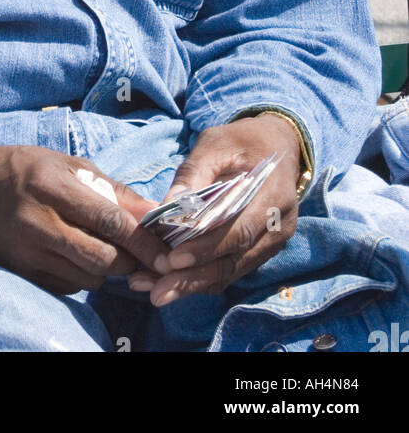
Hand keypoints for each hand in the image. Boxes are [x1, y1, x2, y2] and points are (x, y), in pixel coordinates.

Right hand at [0, 141, 165, 294]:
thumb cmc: (22, 169)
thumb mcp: (65, 164)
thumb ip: (111, 189)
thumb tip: (153, 211)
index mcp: (53, 186)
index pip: (109, 221)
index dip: (143, 240)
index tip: (167, 251)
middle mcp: (40, 223)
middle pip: (102, 259)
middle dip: (130, 261)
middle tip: (139, 254)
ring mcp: (28, 253)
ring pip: (88, 278)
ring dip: (106, 270)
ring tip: (104, 249)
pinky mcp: (22, 273)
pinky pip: (67, 287)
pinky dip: (81, 276)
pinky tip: (76, 256)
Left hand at [127, 114, 301, 306]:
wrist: (276, 145)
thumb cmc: (242, 141)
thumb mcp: (216, 143)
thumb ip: (195, 171)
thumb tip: (170, 204)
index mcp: (274, 195)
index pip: (240, 230)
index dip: (207, 248)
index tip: (173, 260)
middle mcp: (278, 226)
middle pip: (234, 260)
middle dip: (193, 278)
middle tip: (156, 291)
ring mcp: (271, 242)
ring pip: (231, 272)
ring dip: (193, 285)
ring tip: (154, 291)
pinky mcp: (259, 250)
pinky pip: (230, 269)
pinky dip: (201, 278)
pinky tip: (171, 283)